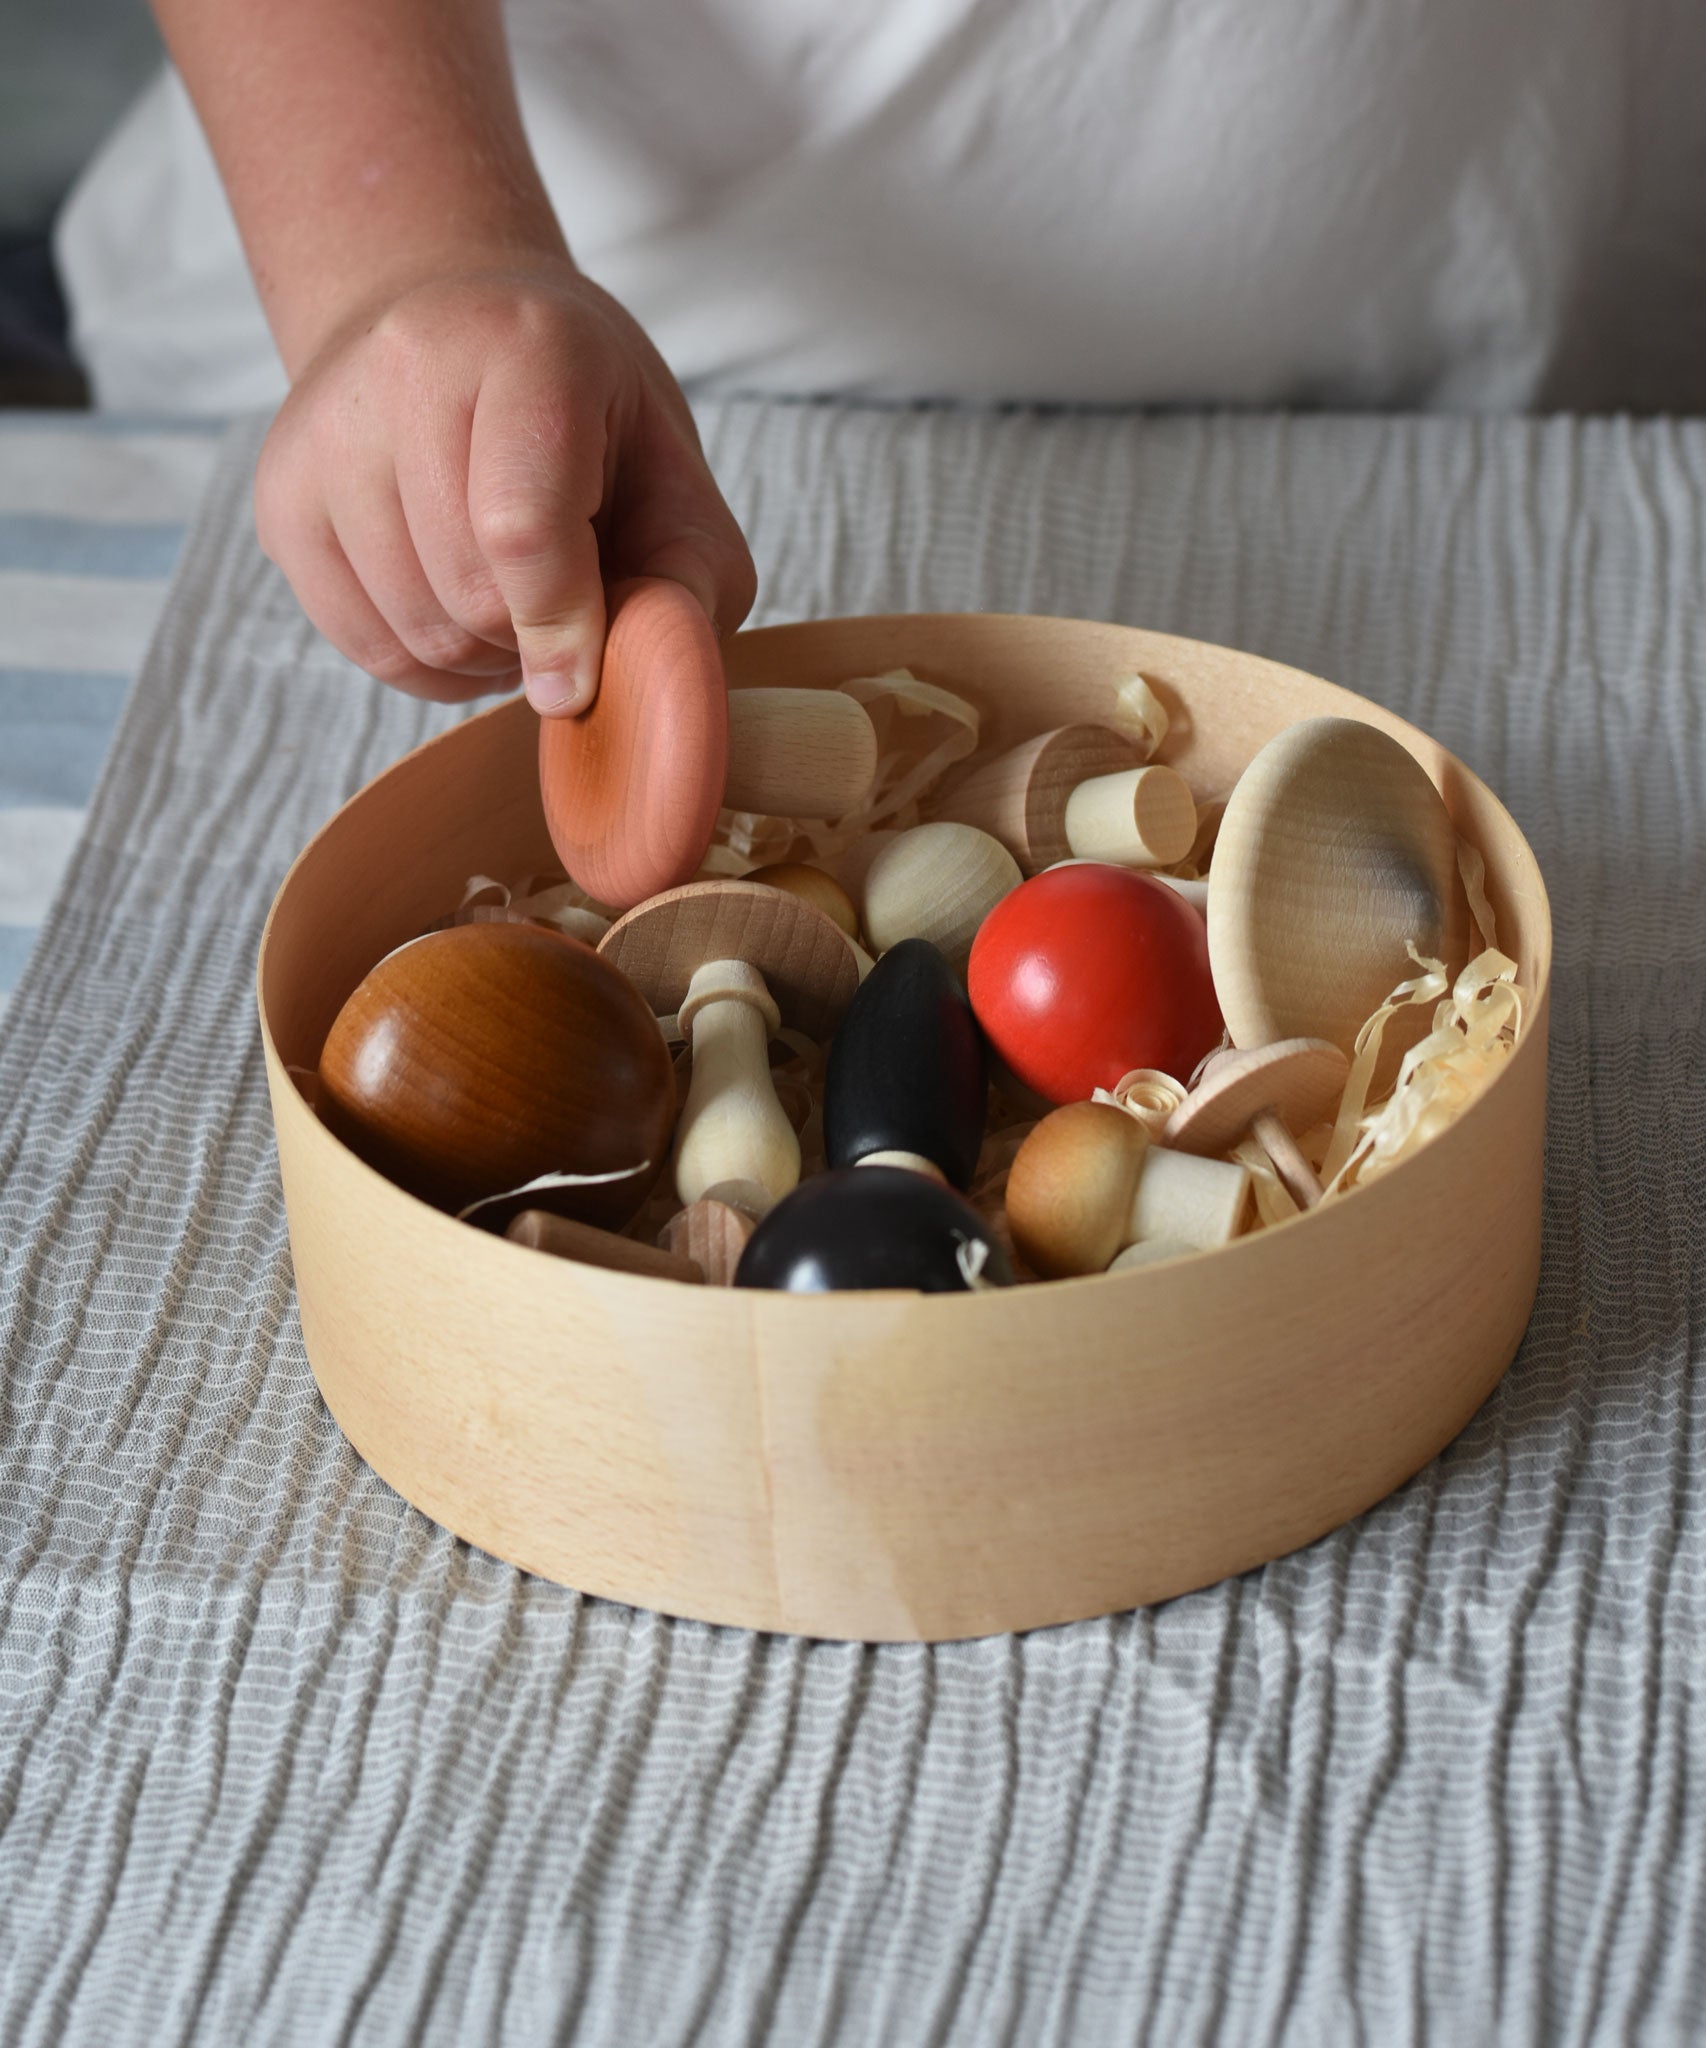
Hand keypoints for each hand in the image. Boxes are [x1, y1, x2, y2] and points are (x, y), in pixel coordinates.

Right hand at [254, 260, 755, 711]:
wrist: (461, 332)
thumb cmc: (588, 420)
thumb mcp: (675, 479)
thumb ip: (687, 581)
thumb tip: (633, 686)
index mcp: (529, 346)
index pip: (523, 526)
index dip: (560, 627)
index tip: (579, 683)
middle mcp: (408, 364)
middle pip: (466, 592)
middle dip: (528, 639)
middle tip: (558, 611)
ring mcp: (327, 428)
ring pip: (410, 627)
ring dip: (478, 658)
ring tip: (510, 608)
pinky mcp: (282, 493)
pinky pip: (359, 643)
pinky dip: (424, 665)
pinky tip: (457, 619)